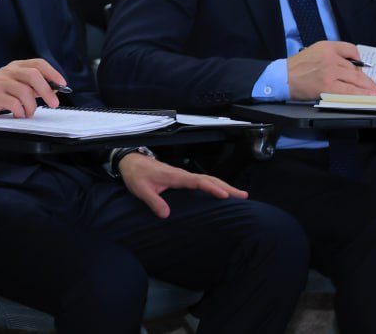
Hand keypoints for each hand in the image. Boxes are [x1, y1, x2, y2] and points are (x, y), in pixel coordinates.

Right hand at [0, 58, 66, 116]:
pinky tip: (18, 114)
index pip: (38, 63)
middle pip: (33, 75)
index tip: (62, 84)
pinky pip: (14, 104)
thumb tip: (55, 89)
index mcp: (17, 66)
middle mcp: (8, 71)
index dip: (52, 73)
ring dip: (31, 106)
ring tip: (28, 112)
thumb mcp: (18, 84)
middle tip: (54, 103)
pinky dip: (20, 112)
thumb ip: (35, 86)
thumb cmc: (1, 92)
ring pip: (24, 92)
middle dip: (47, 91)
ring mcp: (0, 82)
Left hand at [118, 154, 246, 217]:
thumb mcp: (141, 190)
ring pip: (207, 178)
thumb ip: (153, 201)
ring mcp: (183, 175)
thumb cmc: (136, 175)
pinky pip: (202, 181)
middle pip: (209, 179)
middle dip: (227, 187)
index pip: (198, 181)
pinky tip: (221, 192)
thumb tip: (166, 214)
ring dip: (223, 185)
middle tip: (244, 196)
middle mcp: (182, 174)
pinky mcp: (181, 178)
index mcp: (175, 176)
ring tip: (240, 194)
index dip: (212, 188)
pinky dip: (214, 185)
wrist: (131, 162)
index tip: (226, 196)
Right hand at [286, 40, 375, 101]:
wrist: (282, 77)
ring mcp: (330, 72)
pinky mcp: (328, 86)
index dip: (359, 61)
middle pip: (356, 68)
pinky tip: (367, 96)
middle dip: (367, 79)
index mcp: (326, 46)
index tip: (361, 69)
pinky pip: (349, 91)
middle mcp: (330, 57)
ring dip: (368, 88)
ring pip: (356, 79)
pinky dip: (360, 94)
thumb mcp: (314, 52)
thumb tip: (351, 69)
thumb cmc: (297, 67)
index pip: (351, 49)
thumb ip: (331, 56)